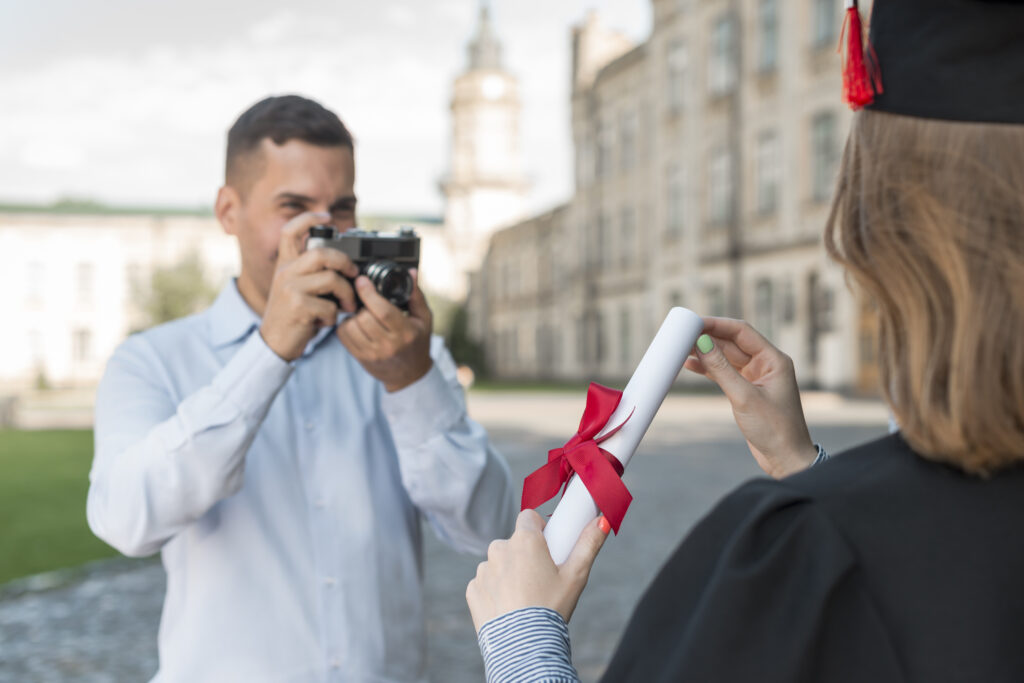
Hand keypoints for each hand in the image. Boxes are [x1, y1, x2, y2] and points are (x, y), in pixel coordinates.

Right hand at [260, 212, 359, 360]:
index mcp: (285, 265)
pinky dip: (334, 316)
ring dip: (346, 294)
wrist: (273, 343)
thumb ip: (312, 274)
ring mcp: (289, 288)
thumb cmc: (293, 315)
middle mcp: (285, 272)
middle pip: (322, 253)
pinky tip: (325, 321)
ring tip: (347, 306)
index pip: (290, 231)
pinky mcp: (297, 307)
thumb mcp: (296, 288)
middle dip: (345, 263)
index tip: (327, 216)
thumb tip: (345, 266)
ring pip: (331, 279)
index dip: (308, 218)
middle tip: (354, 275)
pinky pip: (329, 306)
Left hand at [335, 269, 432, 391]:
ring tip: (363, 314)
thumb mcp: (424, 319)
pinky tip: (356, 324)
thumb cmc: (417, 343)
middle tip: (367, 302)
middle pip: (364, 317)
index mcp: (405, 332)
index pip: (382, 310)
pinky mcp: (361, 358)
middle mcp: (389, 345)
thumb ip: (416, 295)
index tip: (362, 280)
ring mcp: (373, 353)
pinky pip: (343, 336)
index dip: (368, 293)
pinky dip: (346, 326)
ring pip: (351, 326)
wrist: (410, 375)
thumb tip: (411, 273)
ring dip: (353, 315)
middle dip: (362, 304)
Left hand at [466, 510, 609, 631]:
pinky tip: (510, 608)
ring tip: (526, 598)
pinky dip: (496, 591)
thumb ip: (589, 544)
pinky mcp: (473, 590)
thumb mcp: (576, 575)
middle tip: (541, 579)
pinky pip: (486, 583)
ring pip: (499, 563)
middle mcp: (499, 549)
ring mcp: (483, 570)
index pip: (529, 518)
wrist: (525, 648)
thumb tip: (603, 521)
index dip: (540, 530)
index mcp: (524, 540)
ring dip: (509, 573)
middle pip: (514, 542)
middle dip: (525, 555)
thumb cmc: (552, 608)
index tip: (548, 548)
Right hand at [684, 317, 816, 478]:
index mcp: (774, 360)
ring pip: (726, 357)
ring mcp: (756, 377)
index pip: (742, 331)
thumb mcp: (744, 397)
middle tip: (682, 335)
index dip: (717, 324)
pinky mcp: (747, 390)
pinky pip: (725, 373)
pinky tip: (691, 365)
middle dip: (708, 337)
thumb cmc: (774, 429)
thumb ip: (721, 369)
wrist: (786, 459)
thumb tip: (701, 343)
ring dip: (706, 353)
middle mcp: (766, 364)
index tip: (694, 322)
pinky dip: (709, 369)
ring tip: (681, 349)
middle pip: (732, 342)